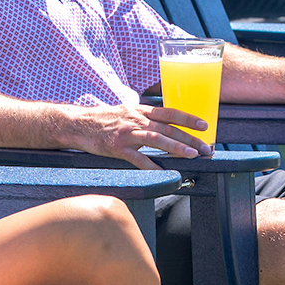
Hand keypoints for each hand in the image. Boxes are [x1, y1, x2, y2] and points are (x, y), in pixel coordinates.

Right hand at [71, 103, 210, 169]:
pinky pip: (137, 158)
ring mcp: (127, 133)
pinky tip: (163, 173)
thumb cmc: (102, 120)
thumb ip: (144, 117)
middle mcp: (136, 119)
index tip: (204, 125)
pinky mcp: (117, 148)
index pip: (170, 112)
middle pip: (168, 128)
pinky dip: (151, 166)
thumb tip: (163, 125)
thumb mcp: (126, 112)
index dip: (188, 118)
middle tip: (205, 147)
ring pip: (156, 139)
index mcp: (140, 111)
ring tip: (191, 154)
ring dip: (176, 147)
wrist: (78, 124)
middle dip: (189, 138)